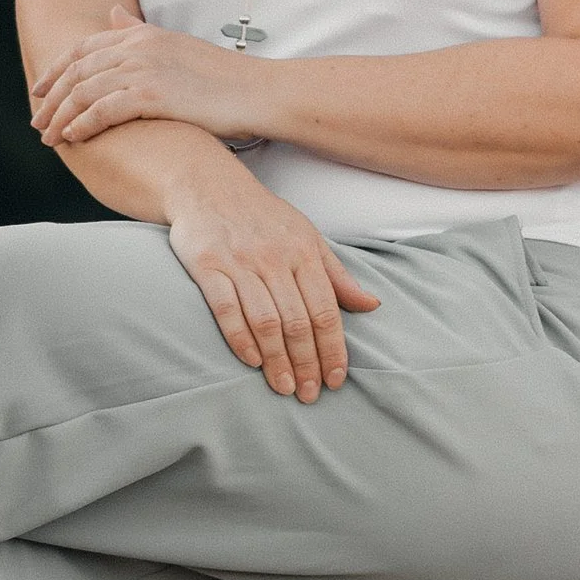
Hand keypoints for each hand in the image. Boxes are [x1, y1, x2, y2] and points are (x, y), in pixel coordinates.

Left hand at [31, 9, 265, 151]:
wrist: (259, 92)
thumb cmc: (224, 78)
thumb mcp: (177, 47)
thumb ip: (140, 33)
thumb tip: (114, 14)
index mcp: (143, 36)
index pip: (84, 49)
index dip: (56, 70)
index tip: (40, 91)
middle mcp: (139, 47)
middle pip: (77, 70)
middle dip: (51, 97)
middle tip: (37, 121)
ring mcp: (145, 69)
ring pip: (84, 91)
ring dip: (61, 116)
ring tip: (50, 138)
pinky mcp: (154, 95)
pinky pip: (103, 110)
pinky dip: (83, 124)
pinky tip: (74, 139)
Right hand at [162, 174, 379, 398]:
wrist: (208, 184)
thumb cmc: (263, 217)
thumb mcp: (307, 237)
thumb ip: (337, 275)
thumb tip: (371, 305)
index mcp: (304, 253)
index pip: (326, 311)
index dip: (334, 349)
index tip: (337, 379)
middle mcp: (275, 258)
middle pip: (298, 321)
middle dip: (308, 363)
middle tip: (310, 394)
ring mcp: (240, 262)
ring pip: (265, 320)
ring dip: (278, 359)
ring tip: (284, 388)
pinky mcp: (208, 265)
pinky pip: (226, 308)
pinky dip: (240, 338)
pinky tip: (252, 362)